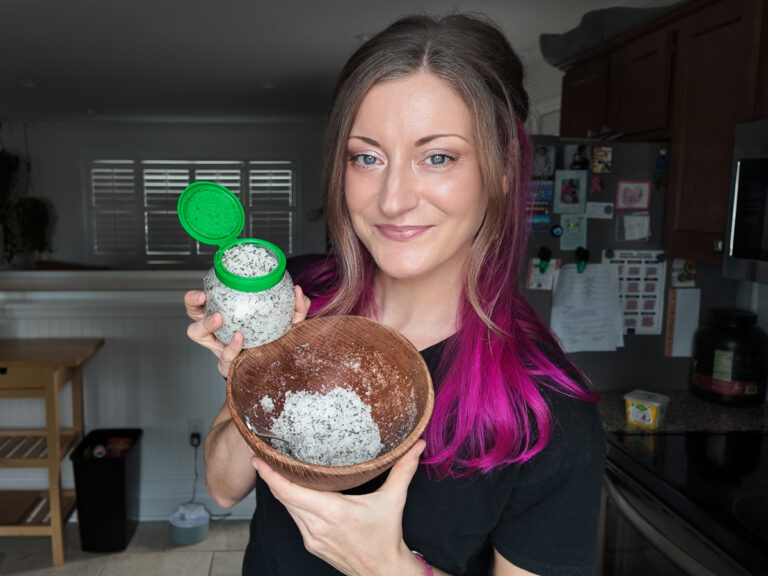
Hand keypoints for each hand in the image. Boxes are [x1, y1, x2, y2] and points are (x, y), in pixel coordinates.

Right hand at [184, 285, 310, 377]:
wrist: (278, 369)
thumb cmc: (274, 340)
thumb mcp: (285, 322)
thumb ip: (294, 308)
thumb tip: (298, 291)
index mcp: (226, 317)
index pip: (201, 305)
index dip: (195, 299)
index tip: (203, 293)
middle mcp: (217, 332)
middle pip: (193, 316)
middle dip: (194, 307)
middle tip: (207, 302)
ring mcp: (220, 349)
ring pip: (199, 337)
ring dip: (206, 325)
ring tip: (220, 319)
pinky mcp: (227, 366)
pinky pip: (223, 358)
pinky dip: (231, 347)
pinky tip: (239, 339)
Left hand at [253, 440, 425, 575]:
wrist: (383, 571)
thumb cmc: (386, 536)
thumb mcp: (394, 500)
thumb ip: (402, 470)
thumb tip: (416, 444)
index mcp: (332, 512)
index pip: (290, 491)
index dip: (271, 475)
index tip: (258, 459)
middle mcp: (317, 525)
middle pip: (283, 497)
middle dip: (271, 477)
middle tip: (262, 455)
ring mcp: (312, 537)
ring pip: (287, 508)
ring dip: (281, 490)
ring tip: (275, 468)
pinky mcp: (311, 544)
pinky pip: (295, 518)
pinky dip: (291, 503)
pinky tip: (294, 491)